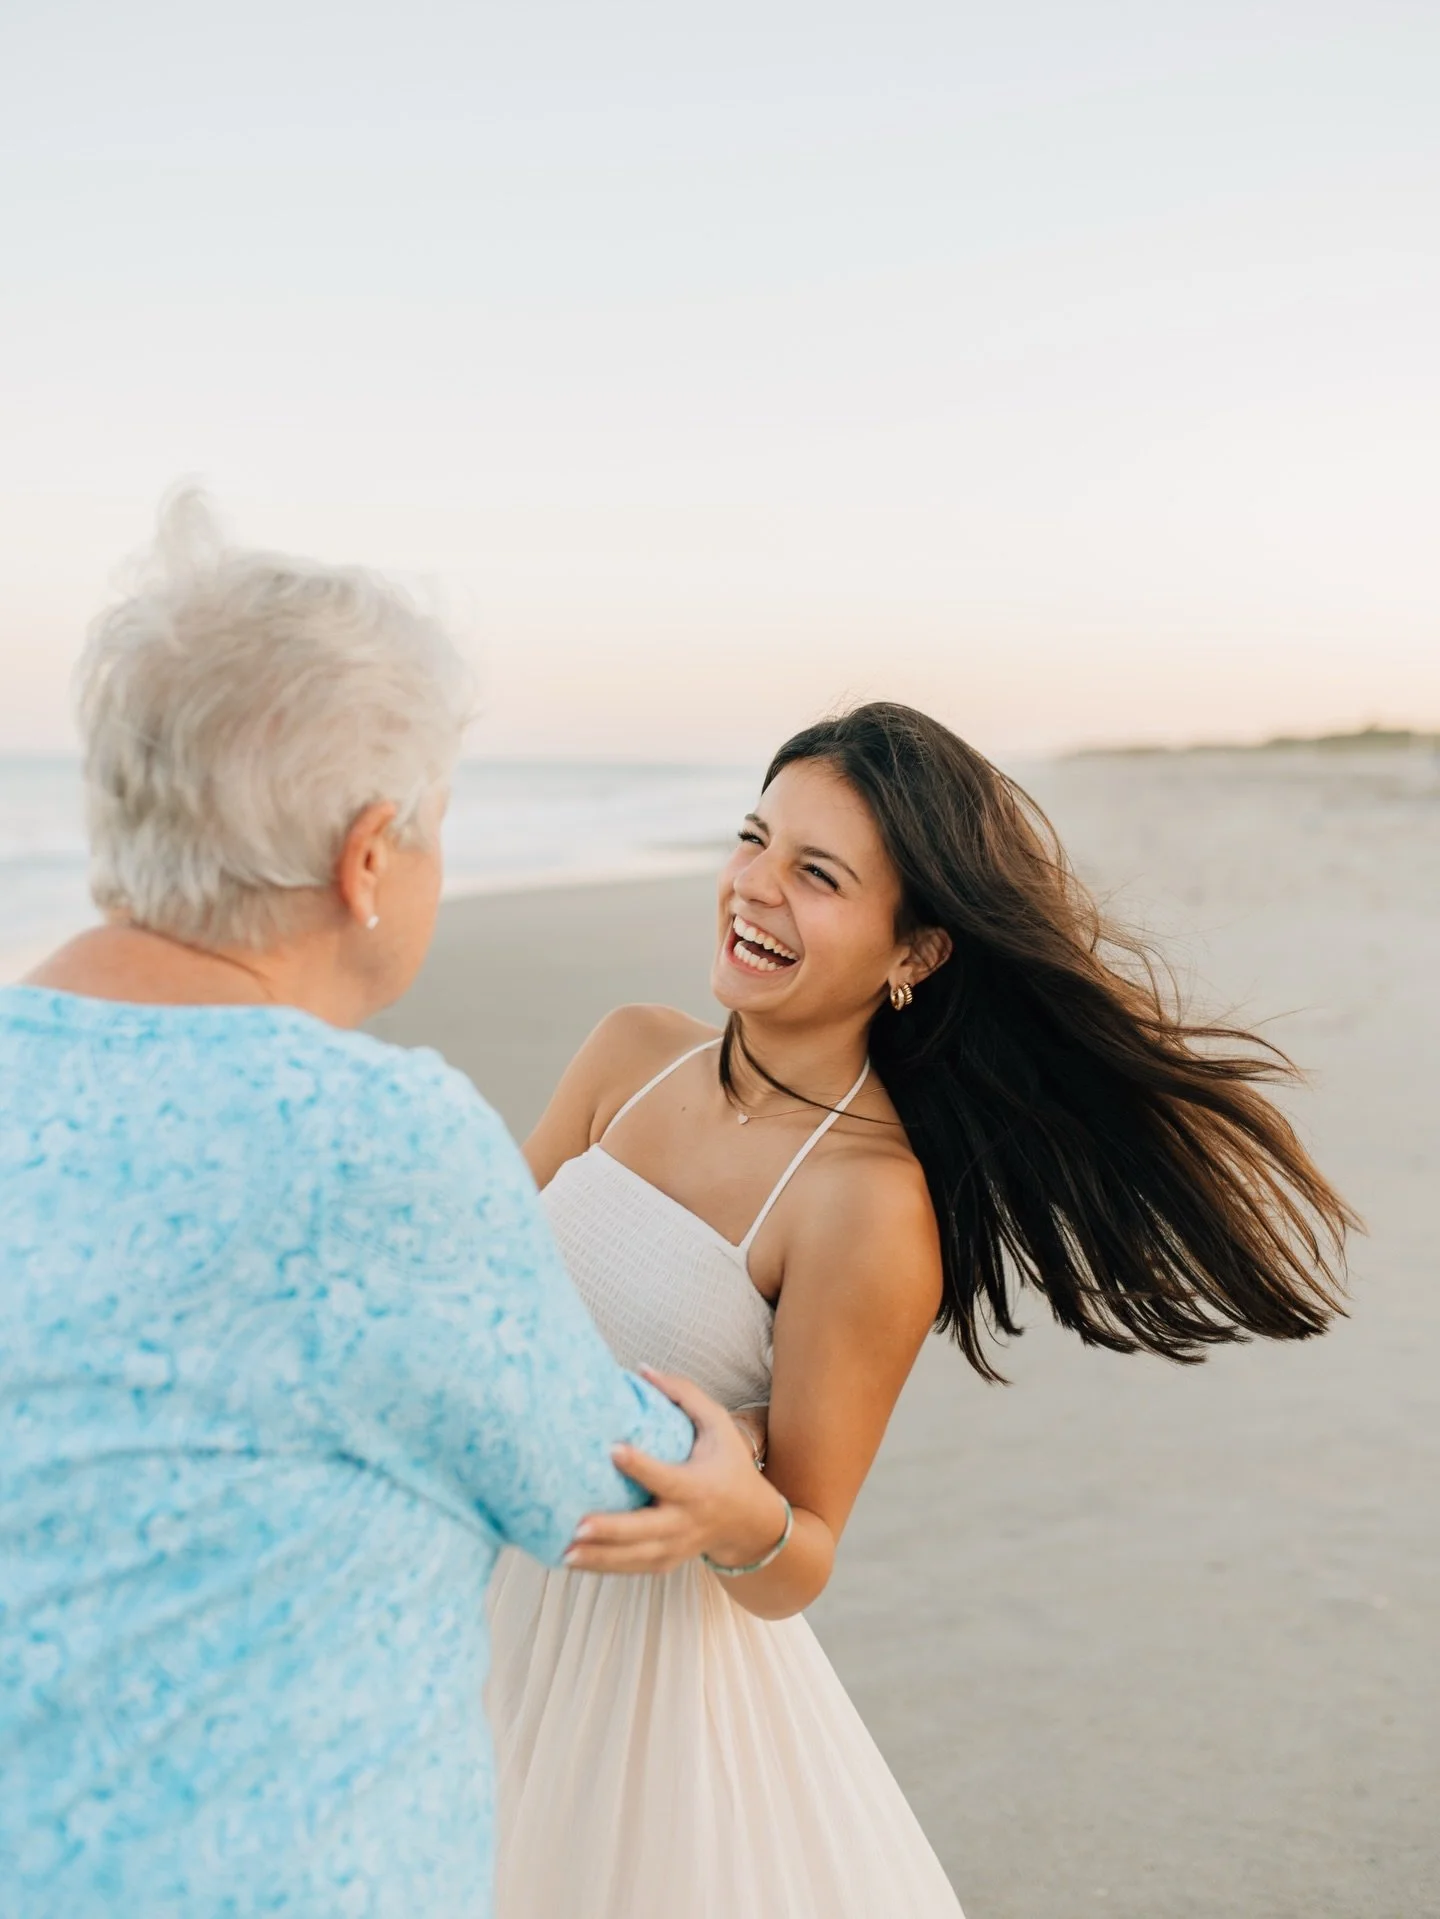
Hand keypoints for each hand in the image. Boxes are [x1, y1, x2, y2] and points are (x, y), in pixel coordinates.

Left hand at [565, 1368, 788, 1575]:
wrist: (750, 1521)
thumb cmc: (729, 1462)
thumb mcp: (718, 1423)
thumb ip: (684, 1395)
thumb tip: (641, 1369)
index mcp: (699, 1486)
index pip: (667, 1477)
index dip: (641, 1465)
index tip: (612, 1449)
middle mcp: (687, 1521)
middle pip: (646, 1530)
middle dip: (612, 1530)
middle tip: (577, 1525)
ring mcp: (676, 1546)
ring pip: (635, 1557)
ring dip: (599, 1558)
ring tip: (564, 1552)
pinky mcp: (666, 1561)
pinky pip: (632, 1568)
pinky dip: (603, 1568)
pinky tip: (572, 1561)